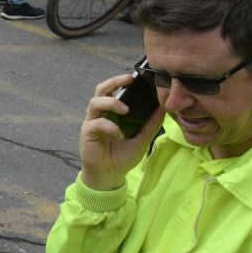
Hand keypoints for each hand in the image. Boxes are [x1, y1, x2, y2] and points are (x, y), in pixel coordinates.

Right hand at [80, 70, 164, 190]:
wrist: (110, 175)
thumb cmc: (122, 156)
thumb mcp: (142, 138)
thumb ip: (151, 123)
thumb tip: (164, 108)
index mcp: (111, 112)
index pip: (114, 90)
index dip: (121, 81)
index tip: (136, 77)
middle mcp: (100, 114)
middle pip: (101, 89)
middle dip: (114, 82)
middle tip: (129, 79)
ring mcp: (92, 122)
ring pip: (95, 102)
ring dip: (111, 102)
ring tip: (125, 110)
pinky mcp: (87, 133)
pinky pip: (96, 123)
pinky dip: (110, 127)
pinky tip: (119, 135)